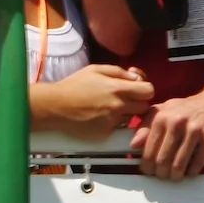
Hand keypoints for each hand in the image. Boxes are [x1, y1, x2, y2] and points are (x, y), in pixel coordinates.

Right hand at [38, 64, 154, 138]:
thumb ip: (119, 72)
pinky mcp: (105, 133)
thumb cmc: (73, 85)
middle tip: (124, 101)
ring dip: (125, 114)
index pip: (149, 91)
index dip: (144, 90)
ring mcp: (113, 121)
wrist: (54, 106)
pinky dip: (112, 124)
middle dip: (137, 103)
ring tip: (108, 109)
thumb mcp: (95, 69)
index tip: (136, 90)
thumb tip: (135, 77)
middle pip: (144, 107)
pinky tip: (99, 118)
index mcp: (118, 88)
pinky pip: (117, 129)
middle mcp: (118, 106)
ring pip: (131, 119)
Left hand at [131, 84, 203, 179]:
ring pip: (179, 163)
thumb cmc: (188, 107)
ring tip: (175, 176)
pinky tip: (190, 172)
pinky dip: (192, 171)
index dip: (146, 164)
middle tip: (162, 176)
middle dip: (161, 173)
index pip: (149, 148)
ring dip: (176, 175)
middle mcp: (176, 122)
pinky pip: (198, 161)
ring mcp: (195, 129)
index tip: (148, 171)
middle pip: (162, 159)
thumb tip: (133, 144)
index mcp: (162, 117)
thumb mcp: (163, 110)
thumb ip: (145, 126)